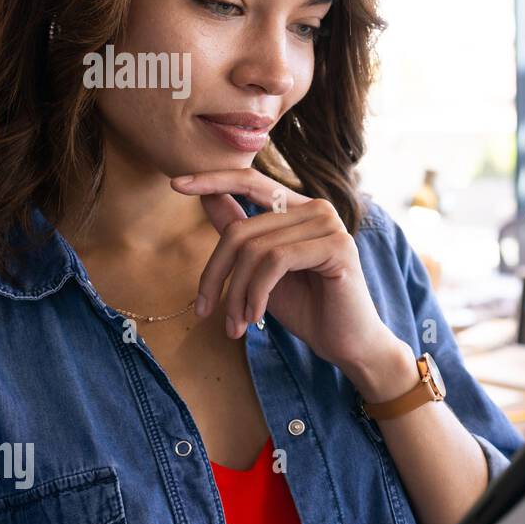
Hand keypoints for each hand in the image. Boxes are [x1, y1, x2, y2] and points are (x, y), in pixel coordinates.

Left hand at [170, 168, 410, 398]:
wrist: (348, 344)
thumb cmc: (308, 308)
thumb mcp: (261, 271)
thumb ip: (241, 234)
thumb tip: (208, 197)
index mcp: (300, 208)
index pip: (251, 181)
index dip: (214, 179)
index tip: (176, 185)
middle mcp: (317, 209)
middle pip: (243, 229)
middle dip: (216, 274)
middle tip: (204, 310)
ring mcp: (329, 225)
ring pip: (255, 249)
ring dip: (237, 294)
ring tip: (236, 324)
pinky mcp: (336, 247)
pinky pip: (275, 262)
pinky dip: (257, 293)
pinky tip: (255, 316)